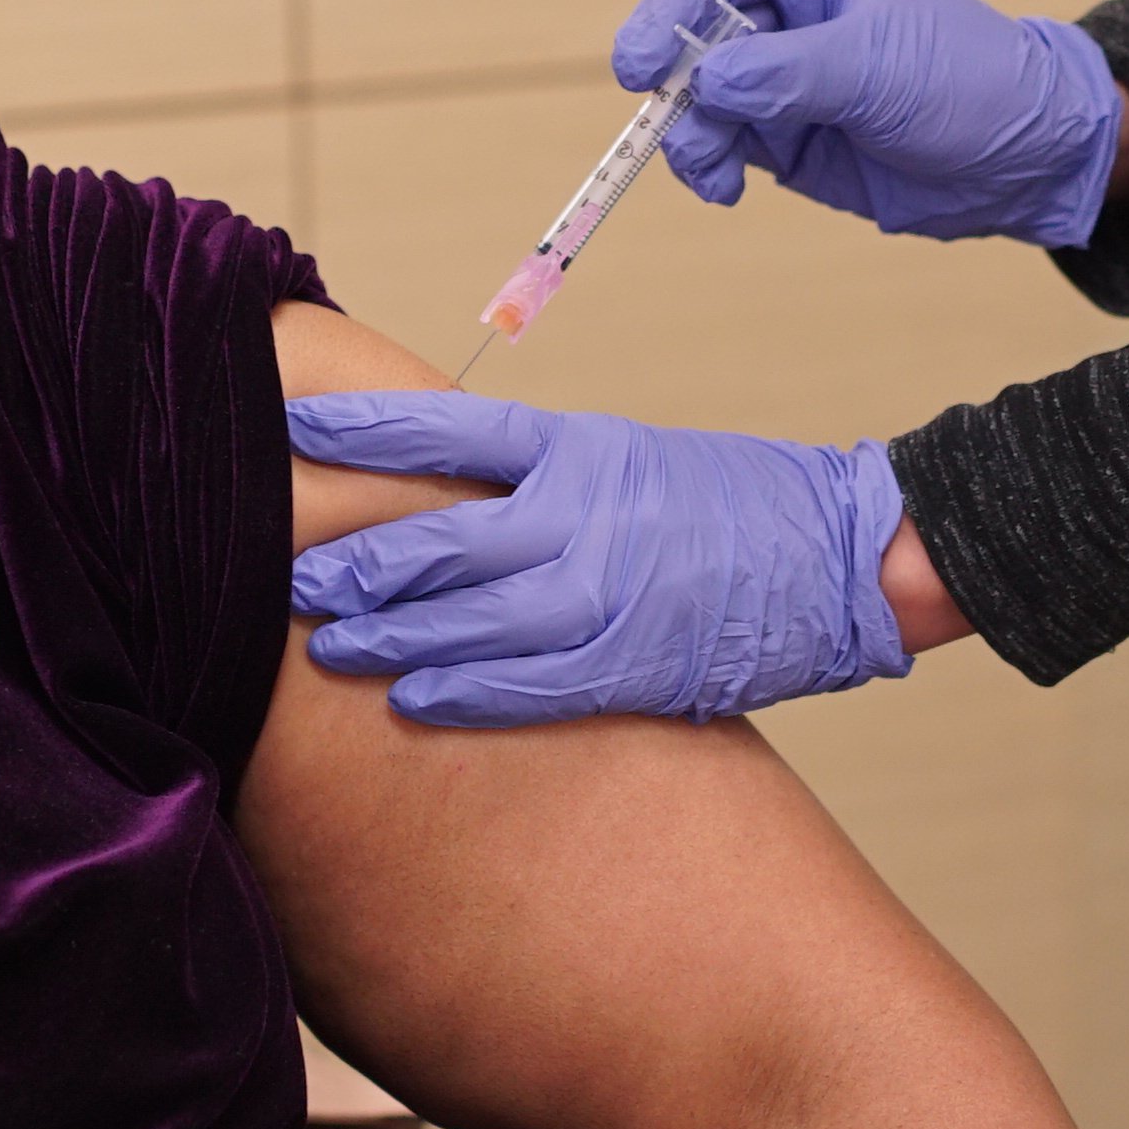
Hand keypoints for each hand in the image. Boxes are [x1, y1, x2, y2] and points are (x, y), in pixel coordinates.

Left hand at [285, 390, 911, 725]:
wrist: (846, 555)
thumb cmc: (736, 506)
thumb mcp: (632, 462)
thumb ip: (544, 481)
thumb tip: (448, 502)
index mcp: (580, 449)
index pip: (447, 430)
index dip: (363, 430)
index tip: (292, 429)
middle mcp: (581, 514)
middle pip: (436, 540)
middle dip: (352, 564)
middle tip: (282, 577)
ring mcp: (603, 593)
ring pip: (465, 619)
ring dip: (387, 638)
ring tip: (328, 647)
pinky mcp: (628, 664)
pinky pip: (524, 685)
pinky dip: (461, 691)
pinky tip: (412, 699)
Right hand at [616, 0, 1123, 244]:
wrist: (1020, 161)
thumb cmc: (967, 81)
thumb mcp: (879, 68)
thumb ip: (788, 73)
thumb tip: (705, 84)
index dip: (669, 7)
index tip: (641, 62)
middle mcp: (784, 9)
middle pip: (690, 33)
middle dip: (673, 83)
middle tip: (664, 122)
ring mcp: (775, 73)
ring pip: (694, 97)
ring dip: (690, 136)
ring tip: (715, 173)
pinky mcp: (778, 131)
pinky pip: (716, 141)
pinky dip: (708, 166)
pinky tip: (725, 188)